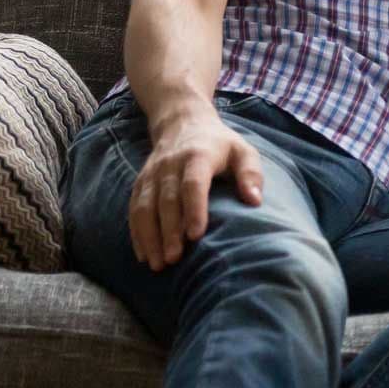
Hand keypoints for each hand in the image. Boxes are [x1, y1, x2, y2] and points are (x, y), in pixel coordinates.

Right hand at [128, 103, 264, 272]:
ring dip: (150, 237)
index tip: (196, 235)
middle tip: (174, 259)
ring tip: (158, 264)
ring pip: (145, 208)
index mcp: (198, 155)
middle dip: (169, 231)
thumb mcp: (242, 151)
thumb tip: (255, 201)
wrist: (183, 123)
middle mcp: (170, 164)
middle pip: (166, 200)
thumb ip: (250, 174)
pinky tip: (143, 255)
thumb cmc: (220, 145)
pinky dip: (137, 233)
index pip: (193, 184)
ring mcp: (152, 174)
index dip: (193, 209)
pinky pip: (133, 210)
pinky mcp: (140, 183)